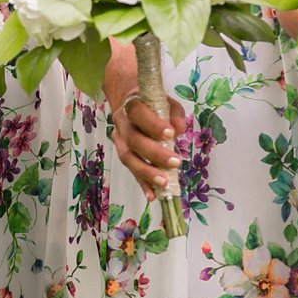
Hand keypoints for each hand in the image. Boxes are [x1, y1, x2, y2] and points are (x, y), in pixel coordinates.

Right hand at [102, 54, 186, 199]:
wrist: (128, 101)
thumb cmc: (151, 102)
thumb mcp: (166, 101)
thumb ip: (174, 114)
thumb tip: (179, 129)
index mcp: (131, 105)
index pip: (138, 113)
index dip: (152, 125)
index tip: (170, 134)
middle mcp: (122, 124)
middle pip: (133, 141)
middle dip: (154, 154)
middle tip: (175, 163)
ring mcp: (119, 140)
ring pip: (128, 158)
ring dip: (146, 172)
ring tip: (164, 184)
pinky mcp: (123, 153)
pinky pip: (131, 170)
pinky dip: (142, 183)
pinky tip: (152, 195)